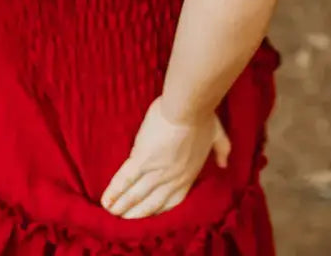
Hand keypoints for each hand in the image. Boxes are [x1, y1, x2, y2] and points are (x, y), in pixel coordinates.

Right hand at [102, 98, 230, 218]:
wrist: (188, 108)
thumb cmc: (203, 118)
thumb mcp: (217, 136)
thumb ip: (221, 151)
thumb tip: (224, 163)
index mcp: (188, 175)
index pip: (173, 200)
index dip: (160, 210)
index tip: (150, 216)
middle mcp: (171, 178)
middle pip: (151, 203)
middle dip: (137, 214)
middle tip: (124, 222)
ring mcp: (156, 171)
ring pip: (136, 194)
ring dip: (123, 206)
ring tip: (112, 214)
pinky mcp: (141, 159)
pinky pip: (125, 179)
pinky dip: (114, 191)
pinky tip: (106, 201)